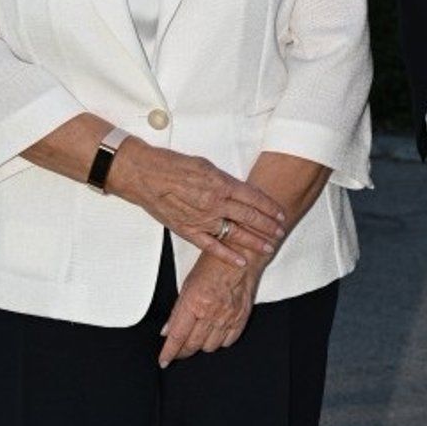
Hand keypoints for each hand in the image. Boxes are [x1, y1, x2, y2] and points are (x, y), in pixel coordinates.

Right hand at [107, 142, 286, 266]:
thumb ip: (223, 180)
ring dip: (255, 241)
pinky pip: (212, 246)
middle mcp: (215, 202)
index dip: (269, 206)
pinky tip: (241, 260)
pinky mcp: (188, 230)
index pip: (253, 197)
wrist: (145, 175)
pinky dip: (227, 255)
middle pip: (249, 216)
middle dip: (268, 225)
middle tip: (280, 230)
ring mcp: (202, 219)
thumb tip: (238, 189)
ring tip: (269, 246)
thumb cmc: (172, 165)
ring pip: (235, 233)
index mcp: (220, 183)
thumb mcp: (204, 164)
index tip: (280, 213)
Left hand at [157, 250, 259, 364]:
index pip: (178, 336)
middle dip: (183, 351)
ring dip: (201, 345)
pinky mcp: (241, 318)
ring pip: (210, 347)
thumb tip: (168, 331)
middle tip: (179, 349)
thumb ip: (178, 310)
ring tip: (199, 334)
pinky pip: (228, 342)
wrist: (240, 254)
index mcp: (195, 301)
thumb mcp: (188, 282)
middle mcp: (211, 311)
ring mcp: (227, 316)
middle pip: (193, 345)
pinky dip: (220, 341)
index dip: (169, 352)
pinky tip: (215, 331)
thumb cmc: (213, 263)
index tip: (164, 360)